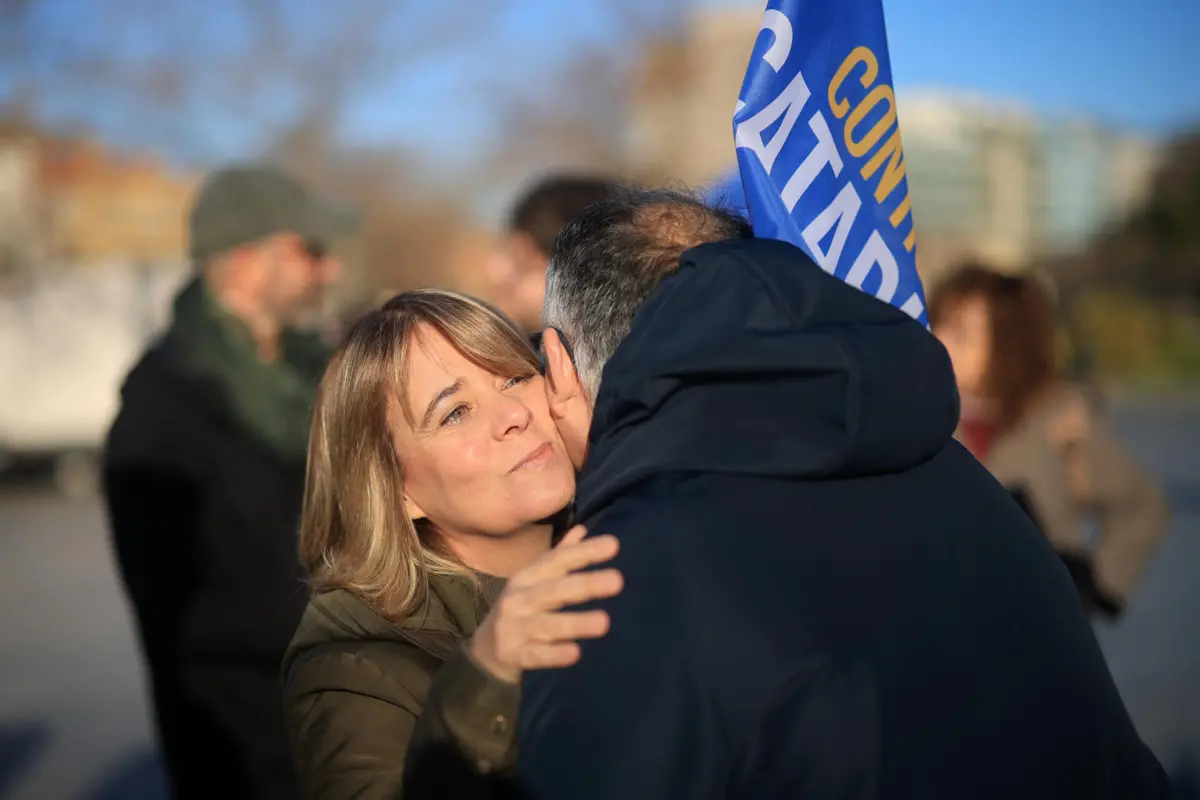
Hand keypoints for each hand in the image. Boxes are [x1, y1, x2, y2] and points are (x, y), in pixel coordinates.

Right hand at [469, 525, 622, 683]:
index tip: (613, 545)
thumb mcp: (535, 581)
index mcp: (528, 577)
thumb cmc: (521, 609)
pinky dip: (554, 655)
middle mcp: (519, 598)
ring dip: (575, 623)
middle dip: (585, 584)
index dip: (584, 552)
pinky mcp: (514, 655)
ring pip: (547, 624)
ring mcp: (514, 627)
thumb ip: (559, 557)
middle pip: (554, 590)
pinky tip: (575, 653)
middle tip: (618, 581)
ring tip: (604, 622)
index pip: (557, 561)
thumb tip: (583, 530)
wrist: (485, 650)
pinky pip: (536, 655)